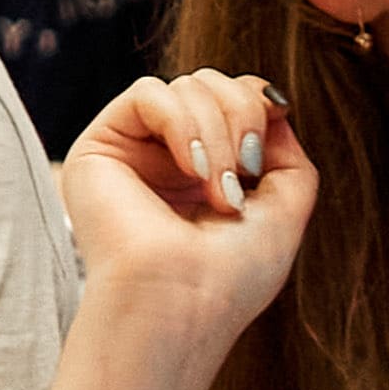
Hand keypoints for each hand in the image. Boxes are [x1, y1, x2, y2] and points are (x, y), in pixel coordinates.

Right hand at [56, 70, 316, 374]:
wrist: (180, 306)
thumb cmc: (230, 276)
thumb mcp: (285, 211)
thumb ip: (288, 154)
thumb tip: (271, 104)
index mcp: (206, 172)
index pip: (234, 99)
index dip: (258, 104)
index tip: (269, 145)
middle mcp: (167, 158)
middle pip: (214, 83)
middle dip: (243, 118)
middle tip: (242, 177)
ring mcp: (134, 151)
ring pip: (188, 85)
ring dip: (219, 132)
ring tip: (218, 191)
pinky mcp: (100, 147)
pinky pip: (150, 92)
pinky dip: (184, 124)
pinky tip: (192, 169)